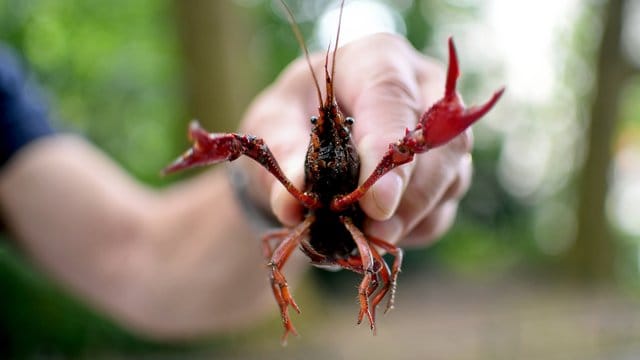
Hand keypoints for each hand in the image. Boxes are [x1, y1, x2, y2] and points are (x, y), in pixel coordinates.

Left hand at [239, 33, 472, 246]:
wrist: (309, 131)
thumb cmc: (294, 115)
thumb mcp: (273, 124)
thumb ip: (283, 157)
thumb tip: (293, 206)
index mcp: (377, 60)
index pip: (393, 99)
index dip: (386, 153)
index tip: (376, 204)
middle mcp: (423, 89)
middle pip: (440, 144)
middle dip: (408, 196)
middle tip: (371, 232)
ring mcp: (441, 132)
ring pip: (449, 179)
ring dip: (409, 218)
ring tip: (364, 236)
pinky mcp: (445, 171)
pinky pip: (442, 209)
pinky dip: (411, 229)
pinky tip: (376, 231)